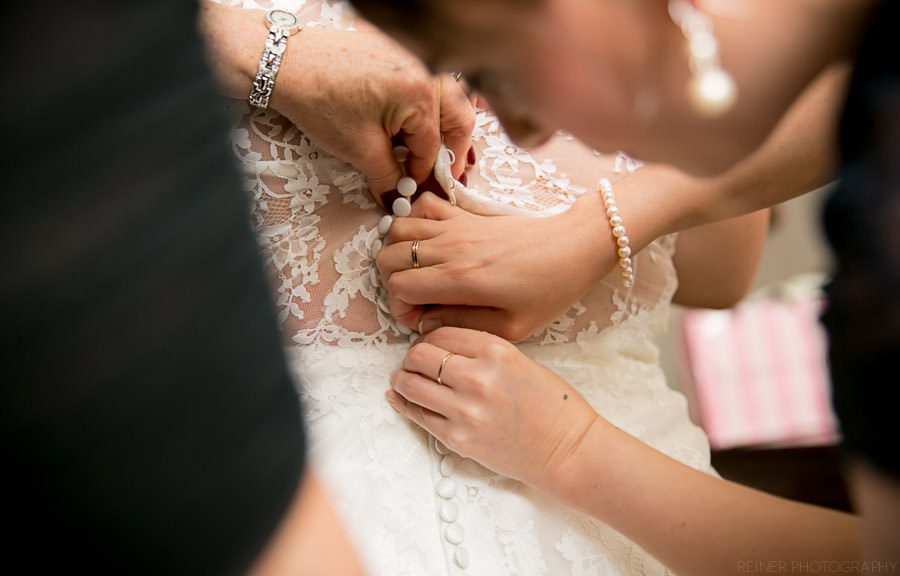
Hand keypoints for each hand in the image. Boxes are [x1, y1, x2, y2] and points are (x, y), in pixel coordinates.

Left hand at [199, 4, 473, 203]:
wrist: (286, 65)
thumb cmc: (321, 100)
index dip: (424, 174)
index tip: (416, 191)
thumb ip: (388, 178)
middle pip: (456, 117)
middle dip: (452, 150)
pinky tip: (407, 128)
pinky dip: (424, 109)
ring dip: (441, 129)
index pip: (433, 146)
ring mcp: (413, 59)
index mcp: (421, 94)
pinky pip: (426, 86)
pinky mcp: (398, 55)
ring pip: (445, 100)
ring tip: (425, 153)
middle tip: (444, 175)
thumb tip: (399, 199)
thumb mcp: (360, 149)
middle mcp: (425, 71)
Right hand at [375, 192, 614, 340]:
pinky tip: (429, 240)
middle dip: (390, 281)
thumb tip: (428, 323)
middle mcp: (452, 246)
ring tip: (417, 270)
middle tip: (414, 296)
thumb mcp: (512, 327)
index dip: (400, 308)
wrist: (575, 246)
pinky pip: (423, 204)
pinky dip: (415, 219)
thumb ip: (462, 325)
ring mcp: (457, 224)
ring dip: (397, 250)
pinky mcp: (466, 212)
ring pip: (398, 227)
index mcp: (461, 279)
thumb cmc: (550, 289)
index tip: (419, 319)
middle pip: (388, 256)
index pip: (399, 287)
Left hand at [386, 327, 598, 490]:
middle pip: (421, 355)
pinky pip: (418, 415)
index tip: (430, 344)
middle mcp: (478, 377)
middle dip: (414, 356)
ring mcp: (466, 410)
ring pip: (412, 384)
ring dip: (403, 379)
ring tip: (404, 379)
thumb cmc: (552, 405)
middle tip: (415, 362)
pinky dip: (404, 404)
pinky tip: (398, 397)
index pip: (443, 333)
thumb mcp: (521, 362)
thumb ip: (482, 352)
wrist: (567, 449)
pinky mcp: (458, 438)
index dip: (430, 337)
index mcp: (497, 352)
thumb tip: (440, 347)